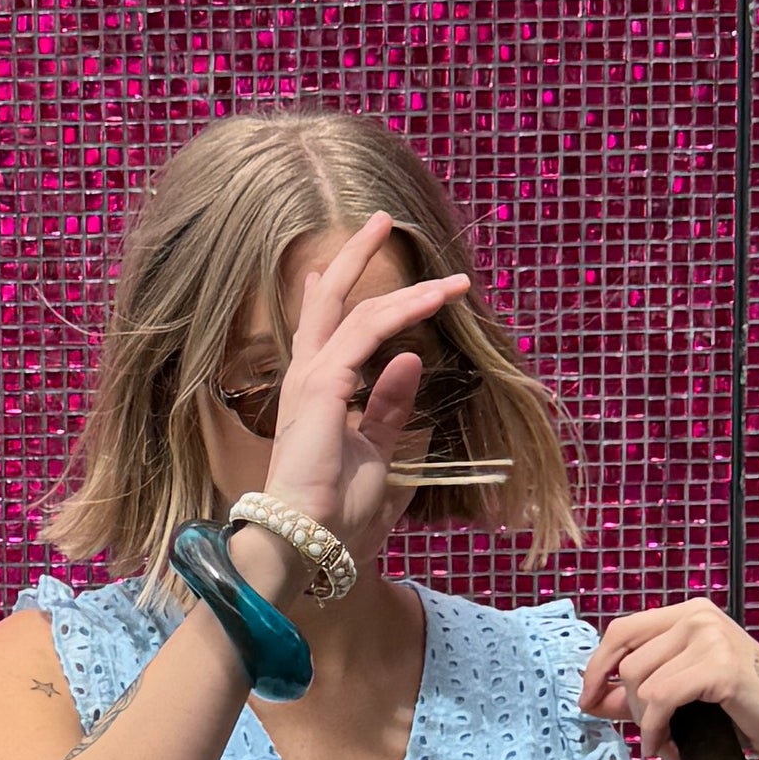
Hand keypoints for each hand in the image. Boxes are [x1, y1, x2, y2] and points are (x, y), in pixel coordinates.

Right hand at [261, 212, 471, 553]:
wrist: (307, 540)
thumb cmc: (335, 512)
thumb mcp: (376, 453)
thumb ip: (390, 409)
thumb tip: (412, 362)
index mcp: (315, 395)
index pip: (323, 332)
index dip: (333, 296)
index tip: (333, 270)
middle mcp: (308, 377)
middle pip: (329, 303)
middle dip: (355, 259)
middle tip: (379, 220)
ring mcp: (312, 378)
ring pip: (360, 312)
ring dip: (407, 288)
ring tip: (451, 278)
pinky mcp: (324, 385)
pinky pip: (369, 332)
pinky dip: (404, 312)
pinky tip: (435, 300)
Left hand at [575, 599, 758, 759]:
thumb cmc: (739, 709)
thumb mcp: (683, 692)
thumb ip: (638, 691)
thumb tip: (589, 700)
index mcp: (688, 612)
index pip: (621, 630)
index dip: (597, 667)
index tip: (588, 701)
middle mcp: (698, 615)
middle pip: (630, 663)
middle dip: (632, 710)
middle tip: (653, 740)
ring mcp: (711, 636)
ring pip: (643, 684)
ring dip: (649, 727)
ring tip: (669, 747)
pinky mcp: (720, 665)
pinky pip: (663, 699)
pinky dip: (658, 731)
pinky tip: (671, 752)